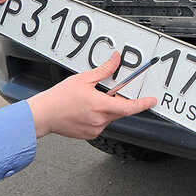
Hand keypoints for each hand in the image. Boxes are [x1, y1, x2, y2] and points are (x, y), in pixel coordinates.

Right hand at [26, 53, 158, 139]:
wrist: (44, 115)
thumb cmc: (59, 98)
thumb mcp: (83, 79)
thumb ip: (103, 70)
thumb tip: (115, 60)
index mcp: (100, 105)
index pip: (129, 107)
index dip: (143, 104)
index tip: (151, 101)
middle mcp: (100, 120)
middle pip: (120, 111)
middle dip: (117, 102)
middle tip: (106, 94)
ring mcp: (95, 129)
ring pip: (110, 117)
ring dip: (105, 109)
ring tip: (88, 102)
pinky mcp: (90, 135)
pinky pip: (101, 124)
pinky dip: (97, 116)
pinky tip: (84, 111)